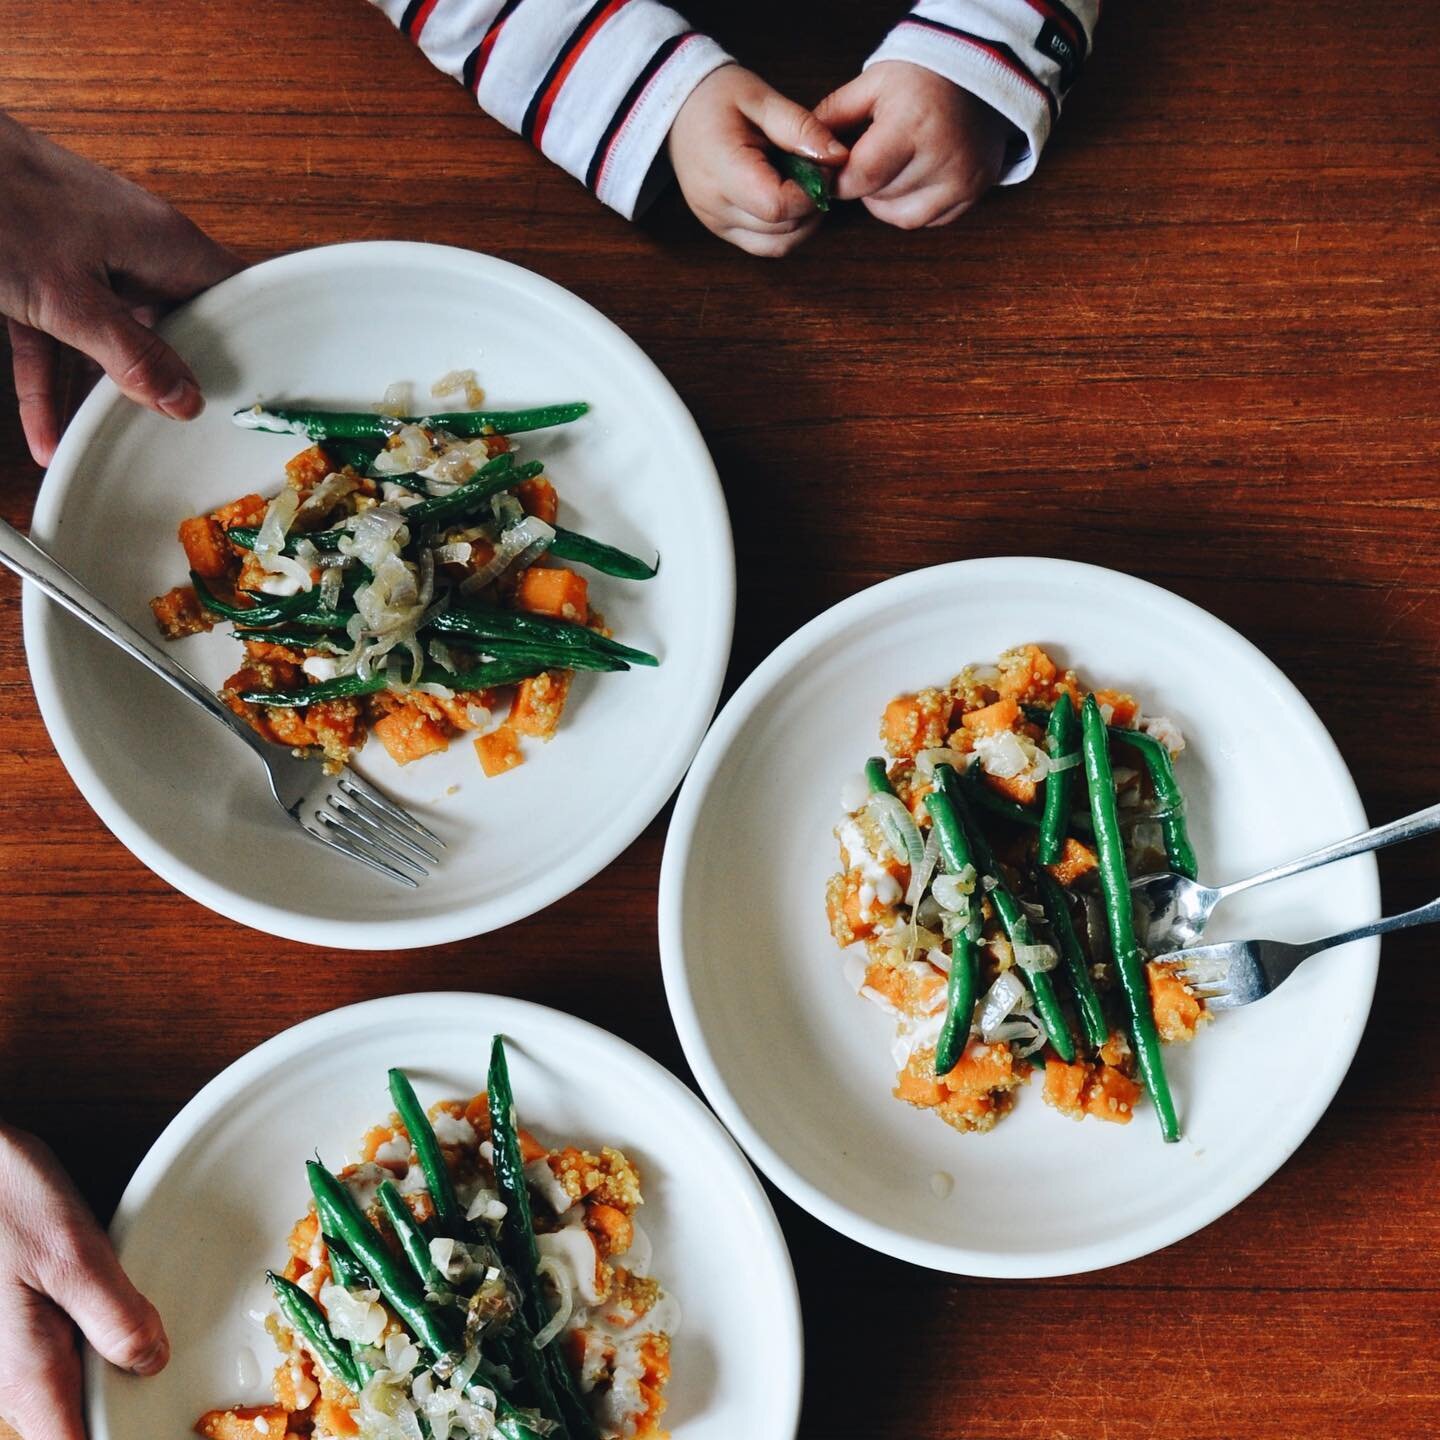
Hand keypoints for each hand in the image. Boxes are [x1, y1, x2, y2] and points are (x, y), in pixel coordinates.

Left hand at [0, 114, 240, 465]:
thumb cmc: (0, 201)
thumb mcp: (70, 299)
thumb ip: (130, 355)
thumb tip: (183, 400)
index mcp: (164, 244)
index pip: (234, 296)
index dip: (250, 344)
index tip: (251, 394)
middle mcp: (135, 249)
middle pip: (173, 328)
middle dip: (170, 381)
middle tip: (180, 433)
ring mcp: (89, 258)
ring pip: (111, 340)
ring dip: (98, 395)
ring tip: (103, 445)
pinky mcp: (43, 270)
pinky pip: (61, 337)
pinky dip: (52, 382)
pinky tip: (46, 433)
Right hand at [0, 1125, 168, 1439]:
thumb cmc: (7, 1202)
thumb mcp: (73, 1253)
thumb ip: (115, 1316)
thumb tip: (153, 1363)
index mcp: (28, 1375)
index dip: (123, 1436)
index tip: (164, 1422)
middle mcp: (10, 1382)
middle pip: (74, 1425)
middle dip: (121, 1404)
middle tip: (168, 1376)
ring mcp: (8, 1361)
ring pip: (66, 1394)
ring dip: (107, 1375)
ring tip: (148, 1344)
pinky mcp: (13, 1337)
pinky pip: (55, 1364)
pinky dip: (90, 1349)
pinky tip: (113, 1317)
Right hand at [668, 66, 846, 257]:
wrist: (677, 109)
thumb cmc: (717, 96)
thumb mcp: (761, 98)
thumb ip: (801, 128)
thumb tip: (838, 157)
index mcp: (721, 171)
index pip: (778, 206)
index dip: (811, 192)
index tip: (821, 165)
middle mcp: (715, 207)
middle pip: (782, 229)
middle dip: (811, 205)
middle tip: (816, 170)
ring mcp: (716, 224)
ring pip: (778, 245)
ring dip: (802, 222)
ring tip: (802, 185)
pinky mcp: (722, 230)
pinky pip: (765, 244)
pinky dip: (786, 229)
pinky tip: (788, 199)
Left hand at [816, 62, 1011, 229]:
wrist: (980, 73)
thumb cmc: (920, 77)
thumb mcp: (872, 85)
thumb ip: (832, 118)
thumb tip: (799, 155)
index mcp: (912, 124)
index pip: (861, 176)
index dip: (840, 180)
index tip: (834, 172)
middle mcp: (942, 155)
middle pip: (879, 197)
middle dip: (864, 184)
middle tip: (869, 157)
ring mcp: (962, 178)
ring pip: (901, 216)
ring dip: (886, 200)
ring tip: (890, 167)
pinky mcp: (974, 191)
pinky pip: (928, 219)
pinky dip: (913, 206)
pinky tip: (913, 177)